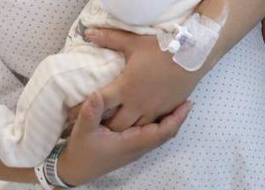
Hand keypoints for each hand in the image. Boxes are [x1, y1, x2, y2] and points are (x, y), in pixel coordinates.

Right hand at [56, 90, 191, 185]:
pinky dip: (161, 123)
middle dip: (178, 118)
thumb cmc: (82, 150)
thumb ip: (91, 111)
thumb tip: (98, 94)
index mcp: (131, 143)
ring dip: (171, 120)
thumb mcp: (83, 130)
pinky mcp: (131, 146)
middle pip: (166, 134)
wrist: (77, 170)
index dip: (176, 119)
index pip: (161, 132)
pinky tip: (160, 111)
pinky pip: (153, 135)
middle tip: (187, 99)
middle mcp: (137, 147)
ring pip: (160, 135)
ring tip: (178, 102)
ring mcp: (135, 148)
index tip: (187, 104)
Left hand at [84, 28, 201, 130]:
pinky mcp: (165, 111)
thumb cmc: (161, 49)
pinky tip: (135, 129)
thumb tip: (88, 32)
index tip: (70, 115)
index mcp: (126, 87)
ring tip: (110, 134)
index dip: (83, 110)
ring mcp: (153, 109)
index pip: (99, 103)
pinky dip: (140, 129)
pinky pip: (150, 126)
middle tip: (91, 129)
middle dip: (103, 128)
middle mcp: (137, 103)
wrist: (193, 56)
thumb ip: (109, 38)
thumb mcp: (133, 42)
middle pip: (115, 125)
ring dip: (122, 131)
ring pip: (133, 130)